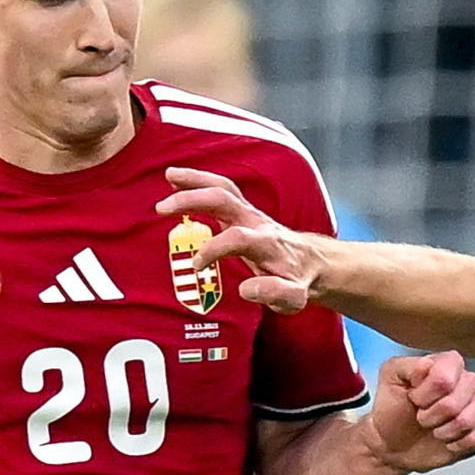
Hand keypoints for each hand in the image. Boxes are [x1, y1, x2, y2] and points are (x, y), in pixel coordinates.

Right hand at [155, 167, 319, 312]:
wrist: (311, 263)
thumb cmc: (297, 281)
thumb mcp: (293, 297)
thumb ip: (274, 293)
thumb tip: (247, 289)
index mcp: (266, 245)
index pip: (236, 238)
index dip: (213, 249)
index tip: (196, 265)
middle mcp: (257, 223)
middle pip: (225, 200)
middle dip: (193, 199)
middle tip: (163, 208)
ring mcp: (250, 214)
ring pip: (223, 188)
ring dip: (195, 180)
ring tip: (169, 176)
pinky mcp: (244, 211)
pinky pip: (221, 189)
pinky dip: (199, 181)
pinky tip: (178, 180)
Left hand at [368, 351, 474, 472]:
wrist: (393, 444)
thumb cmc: (393, 411)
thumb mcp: (391, 378)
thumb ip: (407, 365)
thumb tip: (427, 365)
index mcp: (446, 364)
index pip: (446, 376)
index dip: (427, 393)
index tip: (414, 399)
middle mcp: (466, 381)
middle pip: (457, 400)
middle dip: (433, 415)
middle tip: (422, 416)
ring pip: (468, 420)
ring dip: (443, 431)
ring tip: (433, 429)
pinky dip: (456, 444)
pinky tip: (446, 440)